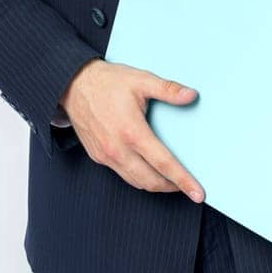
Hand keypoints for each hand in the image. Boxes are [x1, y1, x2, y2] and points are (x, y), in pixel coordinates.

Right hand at [59, 58, 205, 202]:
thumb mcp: (141, 79)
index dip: (183, 180)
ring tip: (170, 179)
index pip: (164, 164)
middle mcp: (118, 149)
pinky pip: (122, 174)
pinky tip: (147, 168)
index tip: (198, 194)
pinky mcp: (98, 157)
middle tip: (188, 185)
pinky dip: (138, 177)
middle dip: (172, 187)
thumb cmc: (108, 81)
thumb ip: (168, 89)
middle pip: (151, 181)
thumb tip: (192, 95)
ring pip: (136, 182)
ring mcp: (106, 156)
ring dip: (155, 185)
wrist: (73, 85)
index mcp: (132, 132)